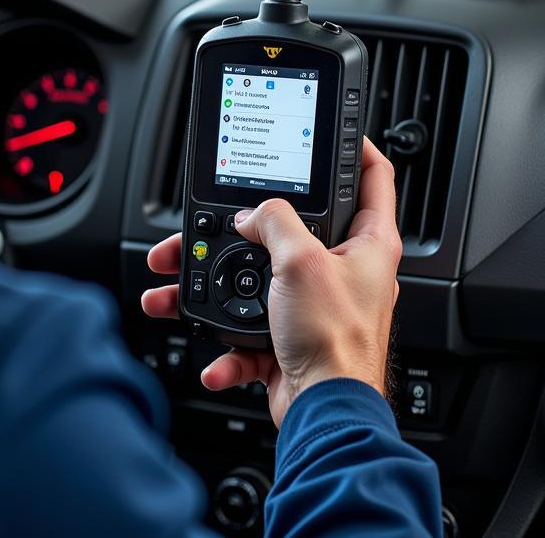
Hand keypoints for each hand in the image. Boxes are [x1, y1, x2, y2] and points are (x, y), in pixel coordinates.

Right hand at [141, 137, 401, 427]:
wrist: (325, 414)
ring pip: (253, 280)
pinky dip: (224, 344)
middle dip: (240, 229)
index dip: (356, 147)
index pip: (371, 177)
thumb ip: (273, 221)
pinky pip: (245, 330)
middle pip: (288, 230)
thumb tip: (251, 214)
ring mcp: (313, 304)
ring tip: (174, 289)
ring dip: (210, 289)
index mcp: (366, 243)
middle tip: (212, 220)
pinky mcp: (288, 337)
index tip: (334, 130)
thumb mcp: (301, 260)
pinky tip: (217, 355)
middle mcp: (343, 270)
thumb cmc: (336, 341)